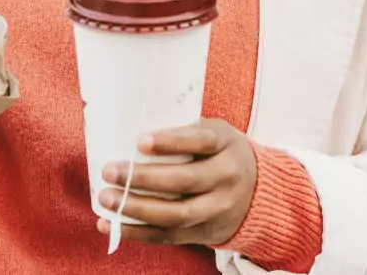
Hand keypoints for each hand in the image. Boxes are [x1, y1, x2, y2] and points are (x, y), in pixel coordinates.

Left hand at [97, 118, 256, 246]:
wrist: (259, 193)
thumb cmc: (223, 154)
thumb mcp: (216, 134)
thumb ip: (187, 132)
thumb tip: (133, 130)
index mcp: (227, 146)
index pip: (201, 142)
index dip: (171, 142)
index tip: (141, 141)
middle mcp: (227, 179)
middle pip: (184, 181)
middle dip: (143, 178)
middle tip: (111, 171)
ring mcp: (218, 210)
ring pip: (175, 214)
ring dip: (136, 208)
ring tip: (107, 198)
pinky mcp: (205, 233)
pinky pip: (168, 236)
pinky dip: (137, 232)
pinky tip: (110, 223)